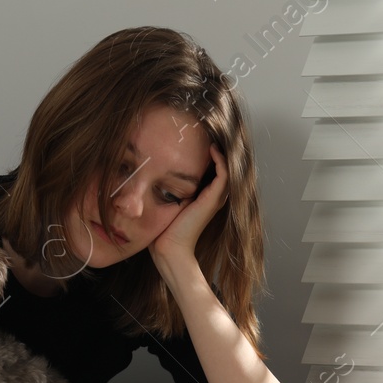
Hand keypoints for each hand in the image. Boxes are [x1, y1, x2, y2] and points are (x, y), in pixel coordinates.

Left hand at [150, 142, 227, 270]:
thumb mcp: (167, 202)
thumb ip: (168, 189)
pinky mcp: (212, 199)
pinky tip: (212, 148)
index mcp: (204, 199)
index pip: (213, 173)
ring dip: (221, 153)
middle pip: (222, 169)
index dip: (209, 157)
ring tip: (212, 137)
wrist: (169, 248)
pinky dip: (220, 160)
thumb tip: (155, 172)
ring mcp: (215, 199)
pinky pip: (223, 174)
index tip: (198, 142)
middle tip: (208, 134)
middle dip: (217, 152)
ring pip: (226, 169)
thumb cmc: (164, 230)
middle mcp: (213, 198)